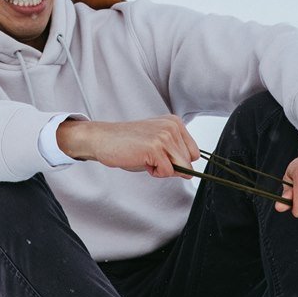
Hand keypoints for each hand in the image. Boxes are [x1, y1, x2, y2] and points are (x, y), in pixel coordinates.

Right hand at [56, 115, 198, 178]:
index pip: (194, 153)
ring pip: (181, 168)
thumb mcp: (157, 144)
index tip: (161, 156)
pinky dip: (155, 173)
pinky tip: (141, 160)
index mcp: (175, 123)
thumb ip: (175, 154)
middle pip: (189, 162)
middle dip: (172, 167)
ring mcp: (165, 136)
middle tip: (151, 158)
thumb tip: (190, 173)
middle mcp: (173, 127)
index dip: (179, 161)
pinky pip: (167, 172)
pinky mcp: (156, 148)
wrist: (103, 138)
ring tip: (147, 158)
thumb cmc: (128, 143)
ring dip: (164, 170)